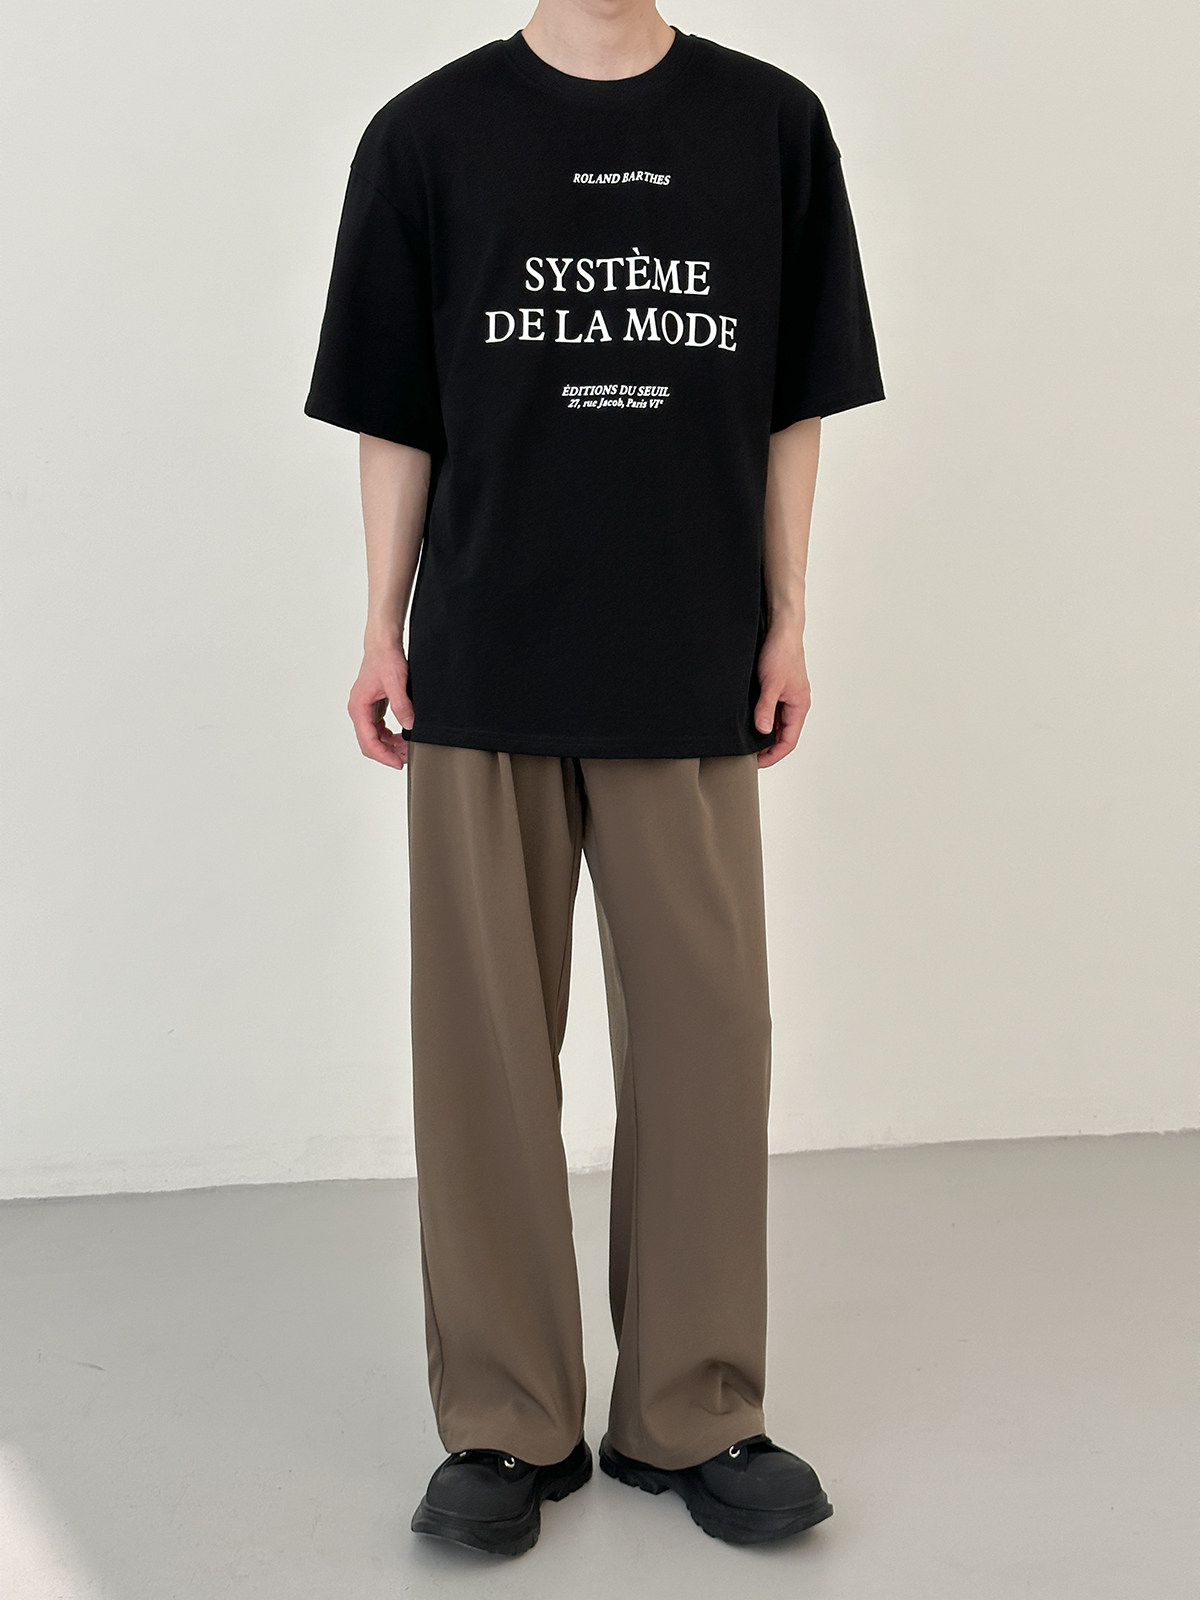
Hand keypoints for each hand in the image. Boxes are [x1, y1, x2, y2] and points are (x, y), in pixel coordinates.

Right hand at [348, 640, 413, 769]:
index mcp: (359, 707)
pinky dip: (390, 736)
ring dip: (390, 745)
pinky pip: (379, 729)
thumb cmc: (385, 659)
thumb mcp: (396, 682)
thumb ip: (402, 705)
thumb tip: (409, 726)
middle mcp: (358, 710)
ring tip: (407, 748)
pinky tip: (402, 736)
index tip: (398, 763)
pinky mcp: (373, 707)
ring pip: (374, 737)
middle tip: (406, 758)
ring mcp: (365, 709)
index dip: (384, 756)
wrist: (383, 645)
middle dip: (387, 753)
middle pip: (369, 743)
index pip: (368, 741)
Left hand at [753, 622, 810, 768]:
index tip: (757, 763)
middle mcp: (796, 704)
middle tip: (748, 756)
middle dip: (768, 748)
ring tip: (746, 742)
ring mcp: (788, 696)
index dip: (773, 756)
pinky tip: (748, 722)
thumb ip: (765, 709)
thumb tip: (763, 731)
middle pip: (783, 735)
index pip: (789, 741)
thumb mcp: (770, 684)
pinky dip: (762, 719)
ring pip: (777, 723)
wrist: (781, 629)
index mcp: (799, 706)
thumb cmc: (781, 653)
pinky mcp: (779, 688)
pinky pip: (772, 711)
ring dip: (764, 734)